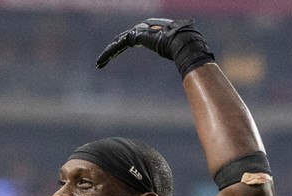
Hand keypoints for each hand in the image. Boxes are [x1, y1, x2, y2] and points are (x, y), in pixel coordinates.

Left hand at [96, 18, 214, 78]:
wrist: (184, 41)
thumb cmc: (185, 49)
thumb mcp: (178, 55)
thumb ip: (180, 59)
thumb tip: (192, 71)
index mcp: (152, 32)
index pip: (133, 39)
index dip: (122, 48)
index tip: (114, 56)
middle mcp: (144, 28)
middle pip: (124, 40)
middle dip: (112, 51)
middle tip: (102, 61)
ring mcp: (140, 30)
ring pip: (119, 43)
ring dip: (108, 54)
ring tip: (99, 63)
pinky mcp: (137, 35)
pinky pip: (119, 45)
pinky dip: (109, 53)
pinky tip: (102, 61)